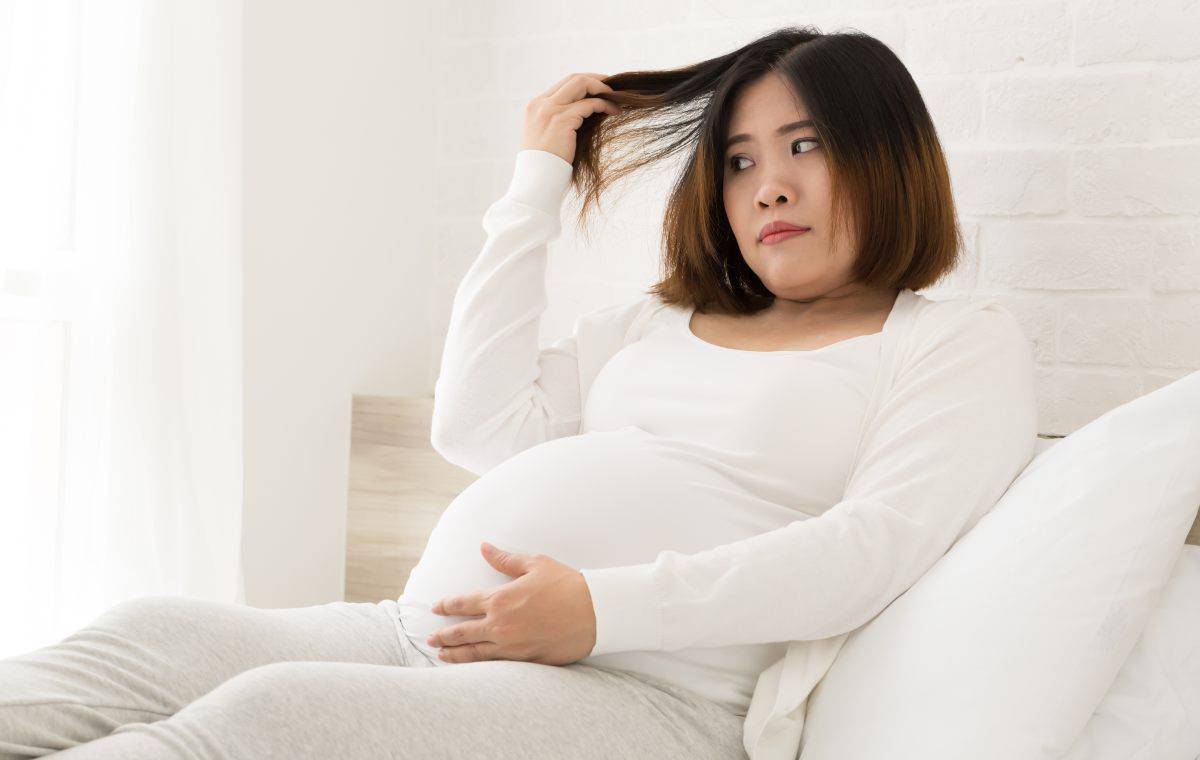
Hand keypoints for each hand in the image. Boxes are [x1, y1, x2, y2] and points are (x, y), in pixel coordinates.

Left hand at [425, 542, 597, 665]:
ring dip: (454, 654)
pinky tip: (472, 666)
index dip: (446, 605)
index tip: (436, 607)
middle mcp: (500, 625)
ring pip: (474, 654)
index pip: (463, 603)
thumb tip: (484, 547)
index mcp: (500, 599)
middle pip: (462, 632)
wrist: (594, 612)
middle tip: (430, 637)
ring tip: (441, 655)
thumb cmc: (566, 585)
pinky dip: (478, 667)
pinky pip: (494, 667)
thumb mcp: (535, 564)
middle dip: (443, 635)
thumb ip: (505, 559)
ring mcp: (511, 646)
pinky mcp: (525, 661)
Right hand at [520, 72, 621, 165]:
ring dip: (603, 90)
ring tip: (617, 100)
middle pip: (573, 78)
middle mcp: (541, 104)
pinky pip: (589, 104)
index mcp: (536, 106)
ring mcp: (550, 110)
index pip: (564, 84)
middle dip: (597, 80)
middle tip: (614, 89)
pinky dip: (604, 105)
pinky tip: (613, 112)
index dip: (586, 82)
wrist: (537, 182)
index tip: (602, 89)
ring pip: (582, 84)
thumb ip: (559, 121)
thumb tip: (586, 112)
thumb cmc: (546, 166)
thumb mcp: (547, 137)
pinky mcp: (562, 120)